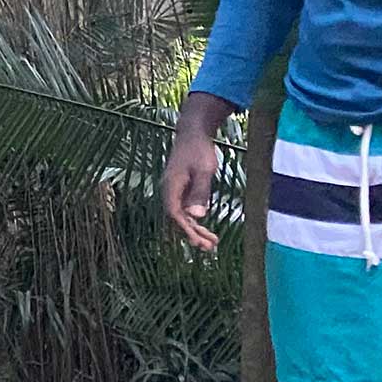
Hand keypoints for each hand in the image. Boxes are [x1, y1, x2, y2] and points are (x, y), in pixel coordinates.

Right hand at [162, 94, 234, 249]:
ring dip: (195, 229)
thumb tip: (197, 216)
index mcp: (171, 186)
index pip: (175, 214)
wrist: (192, 133)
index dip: (186, 229)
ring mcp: (174, 189)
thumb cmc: (198, 150)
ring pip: (182, 214)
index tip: (199, 242)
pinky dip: (195, 219)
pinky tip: (205, 226)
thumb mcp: (204, 171)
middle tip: (210, 248)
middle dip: (193, 234)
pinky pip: (185, 208)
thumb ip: (200, 193)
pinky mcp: (180, 188)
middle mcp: (169, 190)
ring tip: (212, 243)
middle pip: (178, 218)